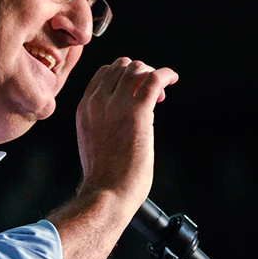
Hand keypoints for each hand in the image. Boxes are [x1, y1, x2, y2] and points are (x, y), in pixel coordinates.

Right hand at [75, 57, 178, 204]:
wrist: (106, 193)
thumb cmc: (104, 175)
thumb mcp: (92, 138)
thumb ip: (101, 120)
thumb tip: (122, 114)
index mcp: (85, 107)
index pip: (104, 73)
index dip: (123, 76)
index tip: (135, 92)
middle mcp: (98, 101)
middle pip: (121, 66)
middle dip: (138, 74)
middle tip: (150, 96)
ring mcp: (116, 105)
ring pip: (137, 68)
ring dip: (152, 75)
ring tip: (160, 96)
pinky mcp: (137, 113)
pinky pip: (154, 79)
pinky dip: (166, 74)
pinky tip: (172, 78)